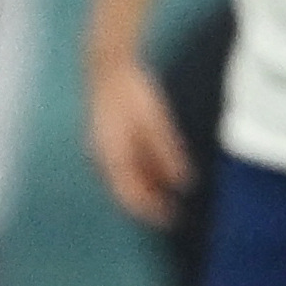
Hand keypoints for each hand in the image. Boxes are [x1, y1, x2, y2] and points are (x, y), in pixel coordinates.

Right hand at [85, 55, 192, 227]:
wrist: (107, 66)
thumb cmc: (132, 92)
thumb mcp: (155, 122)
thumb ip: (167, 153)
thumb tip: (184, 183)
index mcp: (112, 156)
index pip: (129, 195)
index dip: (150, 210)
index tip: (171, 219)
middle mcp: (103, 158)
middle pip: (126, 191)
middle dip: (149, 203)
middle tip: (173, 213)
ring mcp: (102, 150)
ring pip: (125, 180)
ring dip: (146, 189)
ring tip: (169, 196)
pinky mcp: (106, 141)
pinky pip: (124, 166)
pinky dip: (141, 174)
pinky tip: (159, 174)